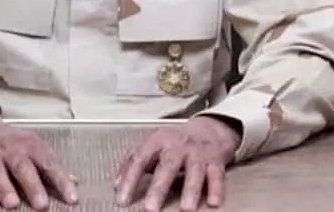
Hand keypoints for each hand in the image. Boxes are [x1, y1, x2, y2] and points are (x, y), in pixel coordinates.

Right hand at [0, 113, 78, 208]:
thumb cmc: (9, 142)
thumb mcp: (33, 148)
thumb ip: (51, 166)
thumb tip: (73, 182)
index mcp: (30, 146)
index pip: (48, 164)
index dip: (61, 181)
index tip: (71, 197)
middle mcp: (9, 150)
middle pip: (22, 167)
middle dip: (32, 186)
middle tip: (42, 205)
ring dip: (5, 188)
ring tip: (13, 204)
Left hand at [114, 116, 240, 211]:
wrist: (210, 128)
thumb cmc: (176, 140)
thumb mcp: (152, 144)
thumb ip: (133, 161)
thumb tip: (117, 185)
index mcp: (158, 140)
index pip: (140, 159)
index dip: (129, 180)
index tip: (122, 199)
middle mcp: (178, 145)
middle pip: (167, 166)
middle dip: (159, 188)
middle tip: (150, 209)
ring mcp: (198, 153)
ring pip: (194, 171)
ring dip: (190, 190)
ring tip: (185, 209)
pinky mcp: (216, 161)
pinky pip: (216, 176)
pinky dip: (216, 189)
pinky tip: (213, 203)